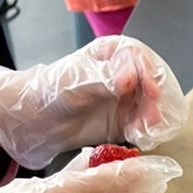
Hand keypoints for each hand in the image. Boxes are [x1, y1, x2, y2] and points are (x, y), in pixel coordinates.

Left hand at [0, 37, 186, 169]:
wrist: (33, 121)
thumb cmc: (48, 92)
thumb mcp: (75, 82)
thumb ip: (104, 78)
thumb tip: (131, 76)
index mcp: (114, 53)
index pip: (144, 60)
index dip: (152, 77)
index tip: (151, 95)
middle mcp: (127, 73)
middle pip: (158, 84)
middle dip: (159, 104)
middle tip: (150, 122)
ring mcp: (130, 99)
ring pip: (159, 107)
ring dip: (157, 121)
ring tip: (141, 133)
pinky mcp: (128, 121)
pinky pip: (149, 127)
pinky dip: (149, 134)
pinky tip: (137, 139)